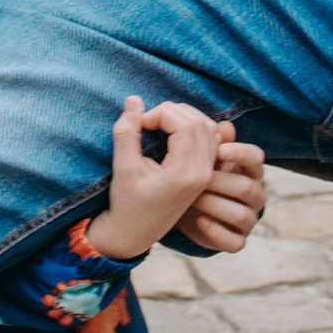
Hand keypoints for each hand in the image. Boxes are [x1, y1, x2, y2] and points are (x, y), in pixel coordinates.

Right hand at [80, 94, 229, 260]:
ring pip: (208, 127)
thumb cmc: (126, 203)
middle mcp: (202, 173)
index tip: (138, 123)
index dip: (160, 113)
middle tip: (146, 121)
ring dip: (182, 117)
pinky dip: (192, 128)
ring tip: (157, 124)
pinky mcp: (204, 173)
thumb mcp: (123, 167)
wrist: (134, 233)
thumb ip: (127, 131)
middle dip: (171, 112)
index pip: (185, 124)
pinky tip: (170, 134)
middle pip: (199, 122)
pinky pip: (209, 139)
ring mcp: (206, 173)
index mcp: (185, 173)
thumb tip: (134, 99)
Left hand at [177, 125, 267, 254]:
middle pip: (247, 187)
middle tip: (197, 178)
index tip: (219, 150)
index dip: (241, 153)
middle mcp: (255, 195)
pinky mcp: (237, 240)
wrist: (186, 210)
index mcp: (249, 171)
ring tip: (193, 198)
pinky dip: (217, 232)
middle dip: (220, 182)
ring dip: (216, 205)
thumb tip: (224, 126)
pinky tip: (200, 221)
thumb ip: (213, 141)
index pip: (257, 158)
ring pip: (242, 214)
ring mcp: (248, 219)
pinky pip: (236, 242)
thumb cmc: (200, 178)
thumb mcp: (204, 159)